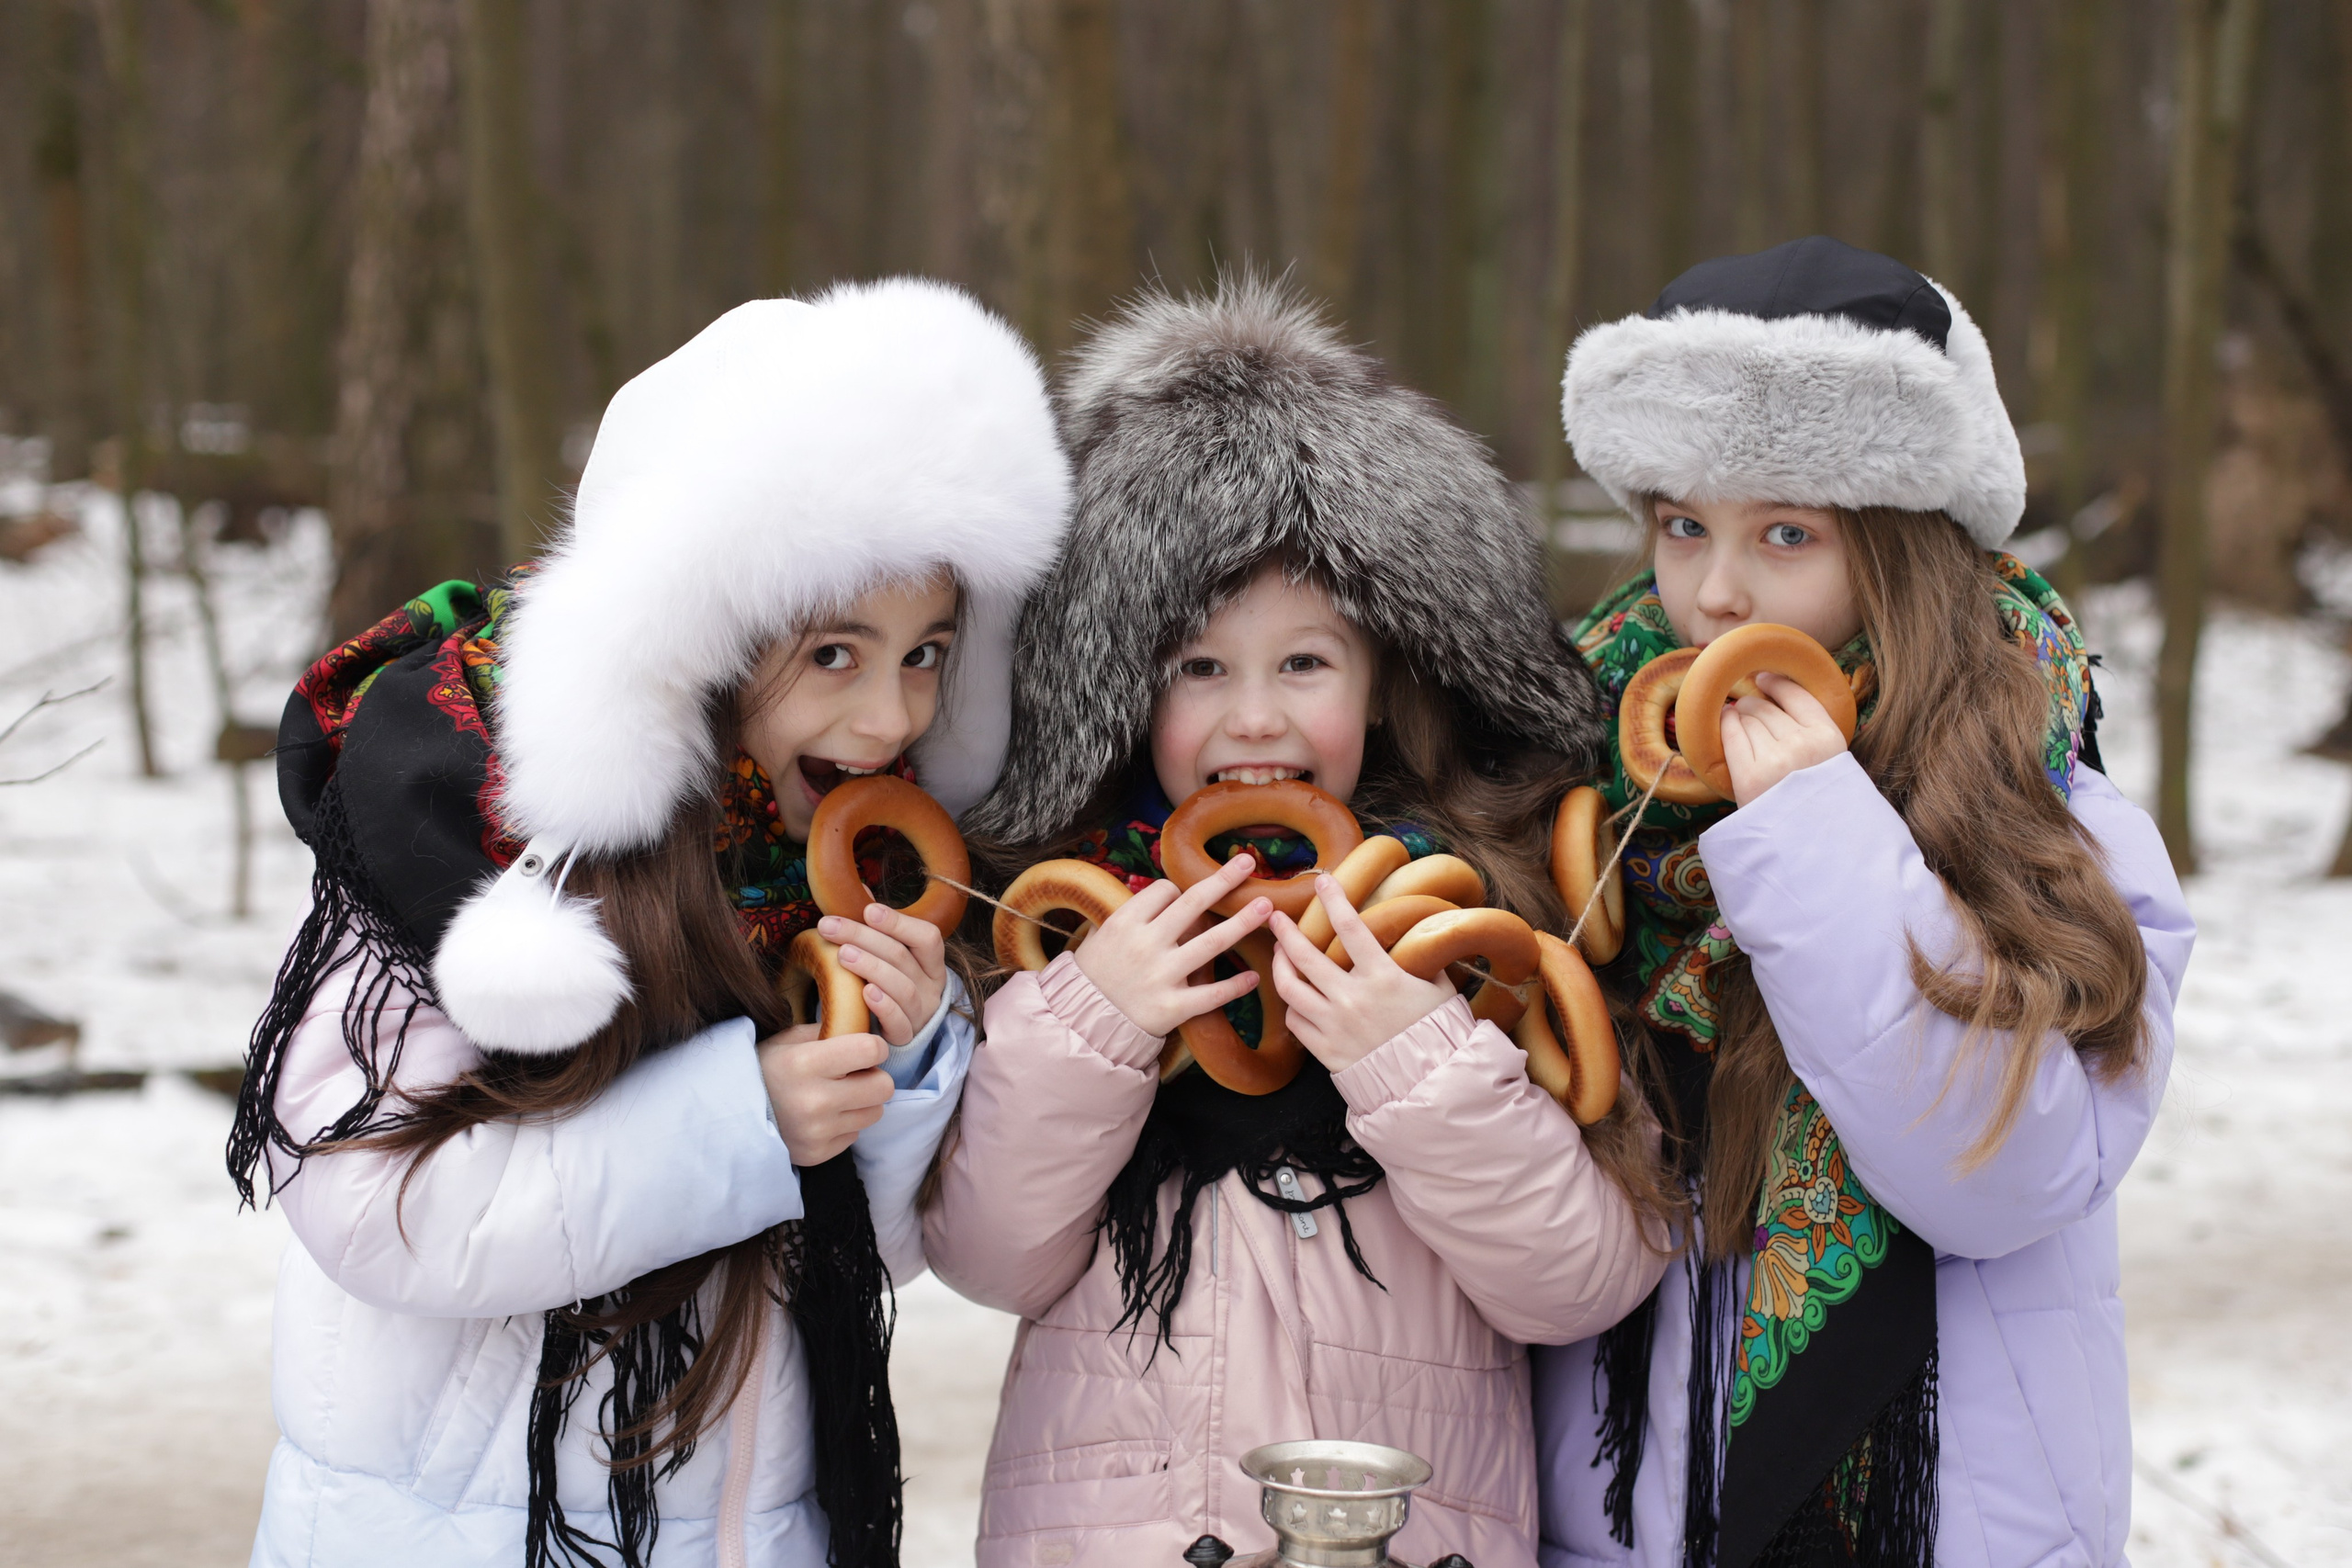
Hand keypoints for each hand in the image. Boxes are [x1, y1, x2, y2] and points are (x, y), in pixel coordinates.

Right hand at [756, 1021, 894, 1165]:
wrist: (729, 1115)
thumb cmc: (764, 1069)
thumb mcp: (788, 1040)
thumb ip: (827, 1032)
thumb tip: (864, 1028)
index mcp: (805, 1063)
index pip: (870, 1050)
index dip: (875, 1047)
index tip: (867, 1049)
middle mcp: (814, 1100)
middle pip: (883, 1087)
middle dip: (874, 1077)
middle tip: (856, 1075)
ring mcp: (816, 1131)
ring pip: (875, 1113)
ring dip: (862, 1103)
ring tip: (838, 1097)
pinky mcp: (817, 1154)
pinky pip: (854, 1135)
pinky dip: (844, 1125)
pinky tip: (822, 1118)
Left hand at [819, 902, 947, 1046]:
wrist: (899, 1030)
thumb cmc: (891, 984)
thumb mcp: (890, 956)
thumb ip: (877, 926)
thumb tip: (860, 888)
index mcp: (931, 962)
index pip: (927, 937)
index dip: (899, 922)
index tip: (868, 910)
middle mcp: (932, 986)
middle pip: (903, 958)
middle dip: (865, 938)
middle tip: (829, 926)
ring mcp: (921, 1013)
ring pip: (902, 988)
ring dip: (871, 967)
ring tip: (842, 955)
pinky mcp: (906, 1036)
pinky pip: (899, 1023)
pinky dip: (883, 1007)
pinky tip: (864, 992)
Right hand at [1070, 852, 1272, 1037]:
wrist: (1083, 1022)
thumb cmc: (1095, 974)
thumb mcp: (1102, 934)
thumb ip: (1133, 914)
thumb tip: (1166, 893)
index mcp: (1126, 922)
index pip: (1165, 891)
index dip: (1179, 892)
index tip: (1184, 899)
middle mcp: (1146, 944)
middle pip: (1193, 904)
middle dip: (1224, 880)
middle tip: (1249, 863)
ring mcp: (1161, 976)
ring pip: (1211, 942)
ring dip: (1243, 922)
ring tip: (1267, 907)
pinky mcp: (1173, 1008)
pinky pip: (1212, 994)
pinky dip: (1236, 986)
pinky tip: (1254, 977)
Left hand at [1266, 875, 1452, 1073]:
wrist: (1430, 1083)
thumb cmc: (1438, 1032)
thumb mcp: (1439, 988)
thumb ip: (1421, 960)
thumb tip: (1420, 933)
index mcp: (1382, 977)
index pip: (1351, 928)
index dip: (1334, 900)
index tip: (1324, 882)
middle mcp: (1353, 998)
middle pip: (1305, 955)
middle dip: (1285, 931)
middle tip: (1275, 916)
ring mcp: (1335, 1025)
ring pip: (1290, 988)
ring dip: (1279, 965)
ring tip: (1279, 953)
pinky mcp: (1325, 1050)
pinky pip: (1295, 1020)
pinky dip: (1292, 1005)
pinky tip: (1295, 995)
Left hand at [1720, 670, 1849, 805]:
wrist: (1810, 851)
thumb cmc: (1817, 806)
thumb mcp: (1831, 766)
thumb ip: (1814, 736)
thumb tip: (1777, 693)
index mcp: (1830, 740)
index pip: (1798, 696)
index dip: (1777, 683)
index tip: (1764, 679)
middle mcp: (1804, 746)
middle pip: (1766, 707)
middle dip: (1754, 704)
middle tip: (1748, 709)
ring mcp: (1776, 761)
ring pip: (1748, 718)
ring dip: (1740, 716)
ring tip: (1738, 720)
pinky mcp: (1749, 777)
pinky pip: (1731, 734)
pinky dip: (1726, 724)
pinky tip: (1726, 721)